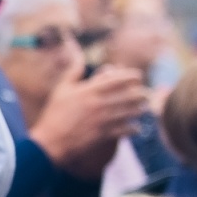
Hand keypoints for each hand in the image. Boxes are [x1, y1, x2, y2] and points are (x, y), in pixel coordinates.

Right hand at [27, 64, 148, 176]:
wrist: (50, 142)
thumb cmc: (54, 114)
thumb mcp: (61, 90)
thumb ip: (73, 72)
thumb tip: (78, 54)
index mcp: (89, 90)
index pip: (117, 79)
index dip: (131, 76)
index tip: (138, 76)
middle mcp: (99, 103)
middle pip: (128, 95)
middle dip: (141, 93)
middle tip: (147, 93)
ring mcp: (102, 120)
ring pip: (130, 112)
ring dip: (139, 110)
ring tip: (144, 108)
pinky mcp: (103, 134)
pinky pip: (125, 130)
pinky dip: (133, 129)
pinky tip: (136, 128)